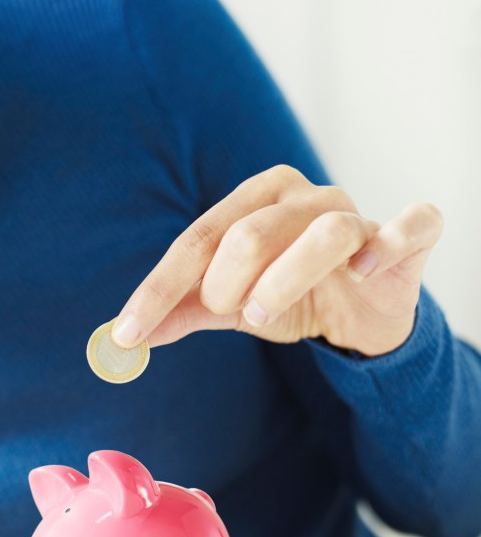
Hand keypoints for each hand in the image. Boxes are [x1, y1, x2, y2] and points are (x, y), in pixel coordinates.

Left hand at [110, 165, 443, 356]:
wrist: (360, 311)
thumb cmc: (291, 295)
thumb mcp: (230, 305)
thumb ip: (184, 312)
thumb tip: (127, 338)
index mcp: (253, 200)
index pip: (195, 241)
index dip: (158, 290)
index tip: (129, 333)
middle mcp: (302, 197)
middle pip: (249, 233)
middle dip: (225, 285)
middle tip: (229, 313)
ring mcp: (356, 213)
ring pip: (322, 234)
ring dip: (285, 280)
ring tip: (264, 314)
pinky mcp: (408, 236)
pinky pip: (409, 227)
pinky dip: (388, 244)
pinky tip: (364, 269)